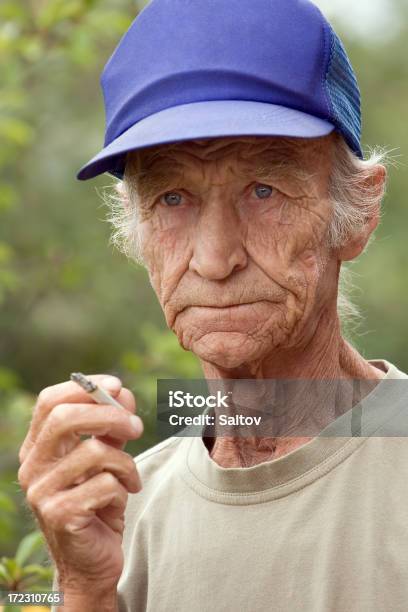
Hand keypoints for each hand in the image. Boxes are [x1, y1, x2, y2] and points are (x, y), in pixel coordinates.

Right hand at [18, 374, 142, 595]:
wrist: (92, 560)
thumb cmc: (98, 501)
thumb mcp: (105, 457)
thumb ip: (111, 426)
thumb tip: (122, 392)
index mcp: (38, 447)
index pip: (49, 401)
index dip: (85, 388)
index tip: (117, 387)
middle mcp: (33, 467)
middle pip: (64, 419)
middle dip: (110, 415)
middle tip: (136, 426)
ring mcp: (41, 492)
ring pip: (94, 452)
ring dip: (125, 462)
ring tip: (130, 477)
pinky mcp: (59, 515)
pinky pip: (105, 484)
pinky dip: (124, 488)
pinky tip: (122, 499)